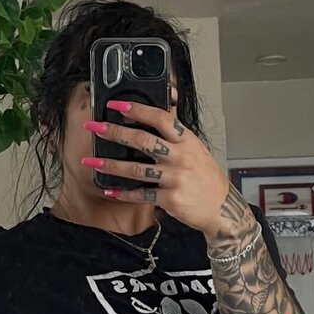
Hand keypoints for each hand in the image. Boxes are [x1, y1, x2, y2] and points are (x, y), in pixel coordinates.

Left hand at [81, 100, 230, 234]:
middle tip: (94, 127)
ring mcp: (175, 178)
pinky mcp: (170, 199)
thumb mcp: (196, 149)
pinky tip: (110, 190)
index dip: (137, 109)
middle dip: (114, 132)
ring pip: (137, 169)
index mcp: (186, 140)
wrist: (221, 208)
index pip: (160, 118)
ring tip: (92, 161)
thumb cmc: (206, 178)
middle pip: (143, 140)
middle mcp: (181, 157)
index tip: (116, 105)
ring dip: (111, 164)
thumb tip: (159, 113)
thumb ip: (175, 135)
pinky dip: (124, 193)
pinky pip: (142, 194)